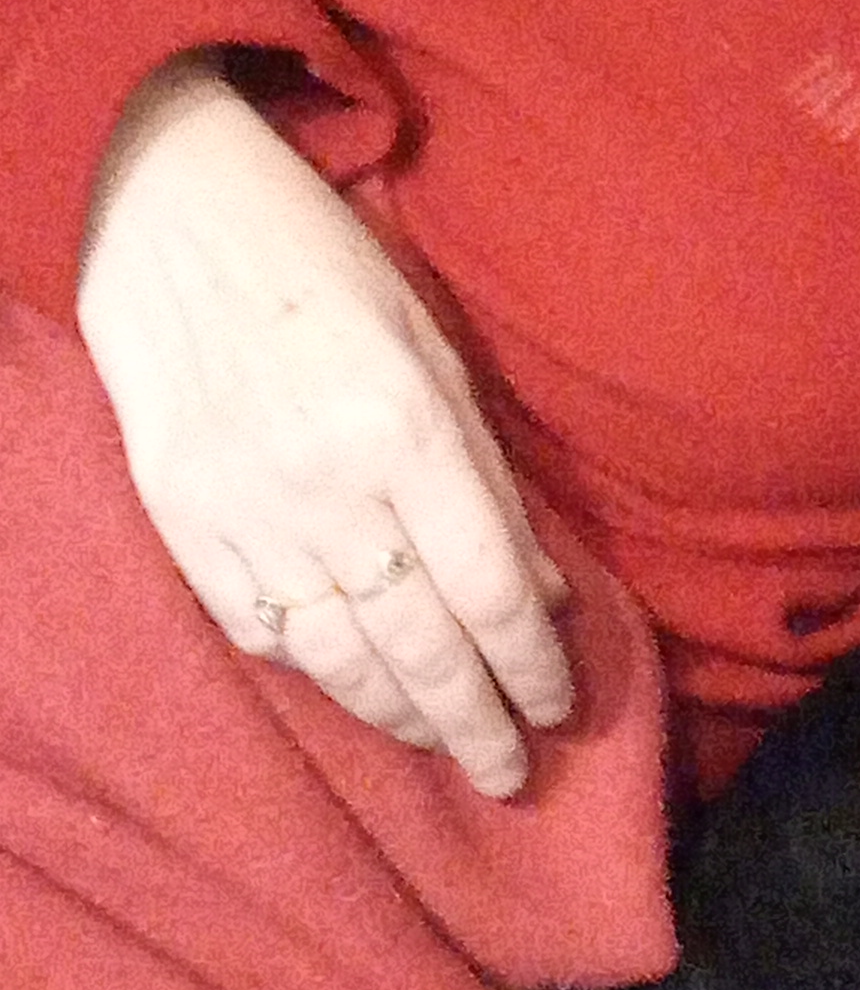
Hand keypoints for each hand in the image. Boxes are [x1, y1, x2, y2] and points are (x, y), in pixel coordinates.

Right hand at [76, 59, 575, 796]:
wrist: (168, 217)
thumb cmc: (325, 267)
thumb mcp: (435, 351)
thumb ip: (488, 479)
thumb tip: (537, 591)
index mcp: (405, 434)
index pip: (490, 592)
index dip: (533, 666)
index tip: (562, 706)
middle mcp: (327, 490)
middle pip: (421, 647)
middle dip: (478, 724)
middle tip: (514, 772)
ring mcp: (245, 514)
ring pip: (339, 658)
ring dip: (403, 716)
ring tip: (449, 743)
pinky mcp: (183, 523)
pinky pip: (260, 631)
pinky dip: (316, 671)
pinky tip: (357, 688)